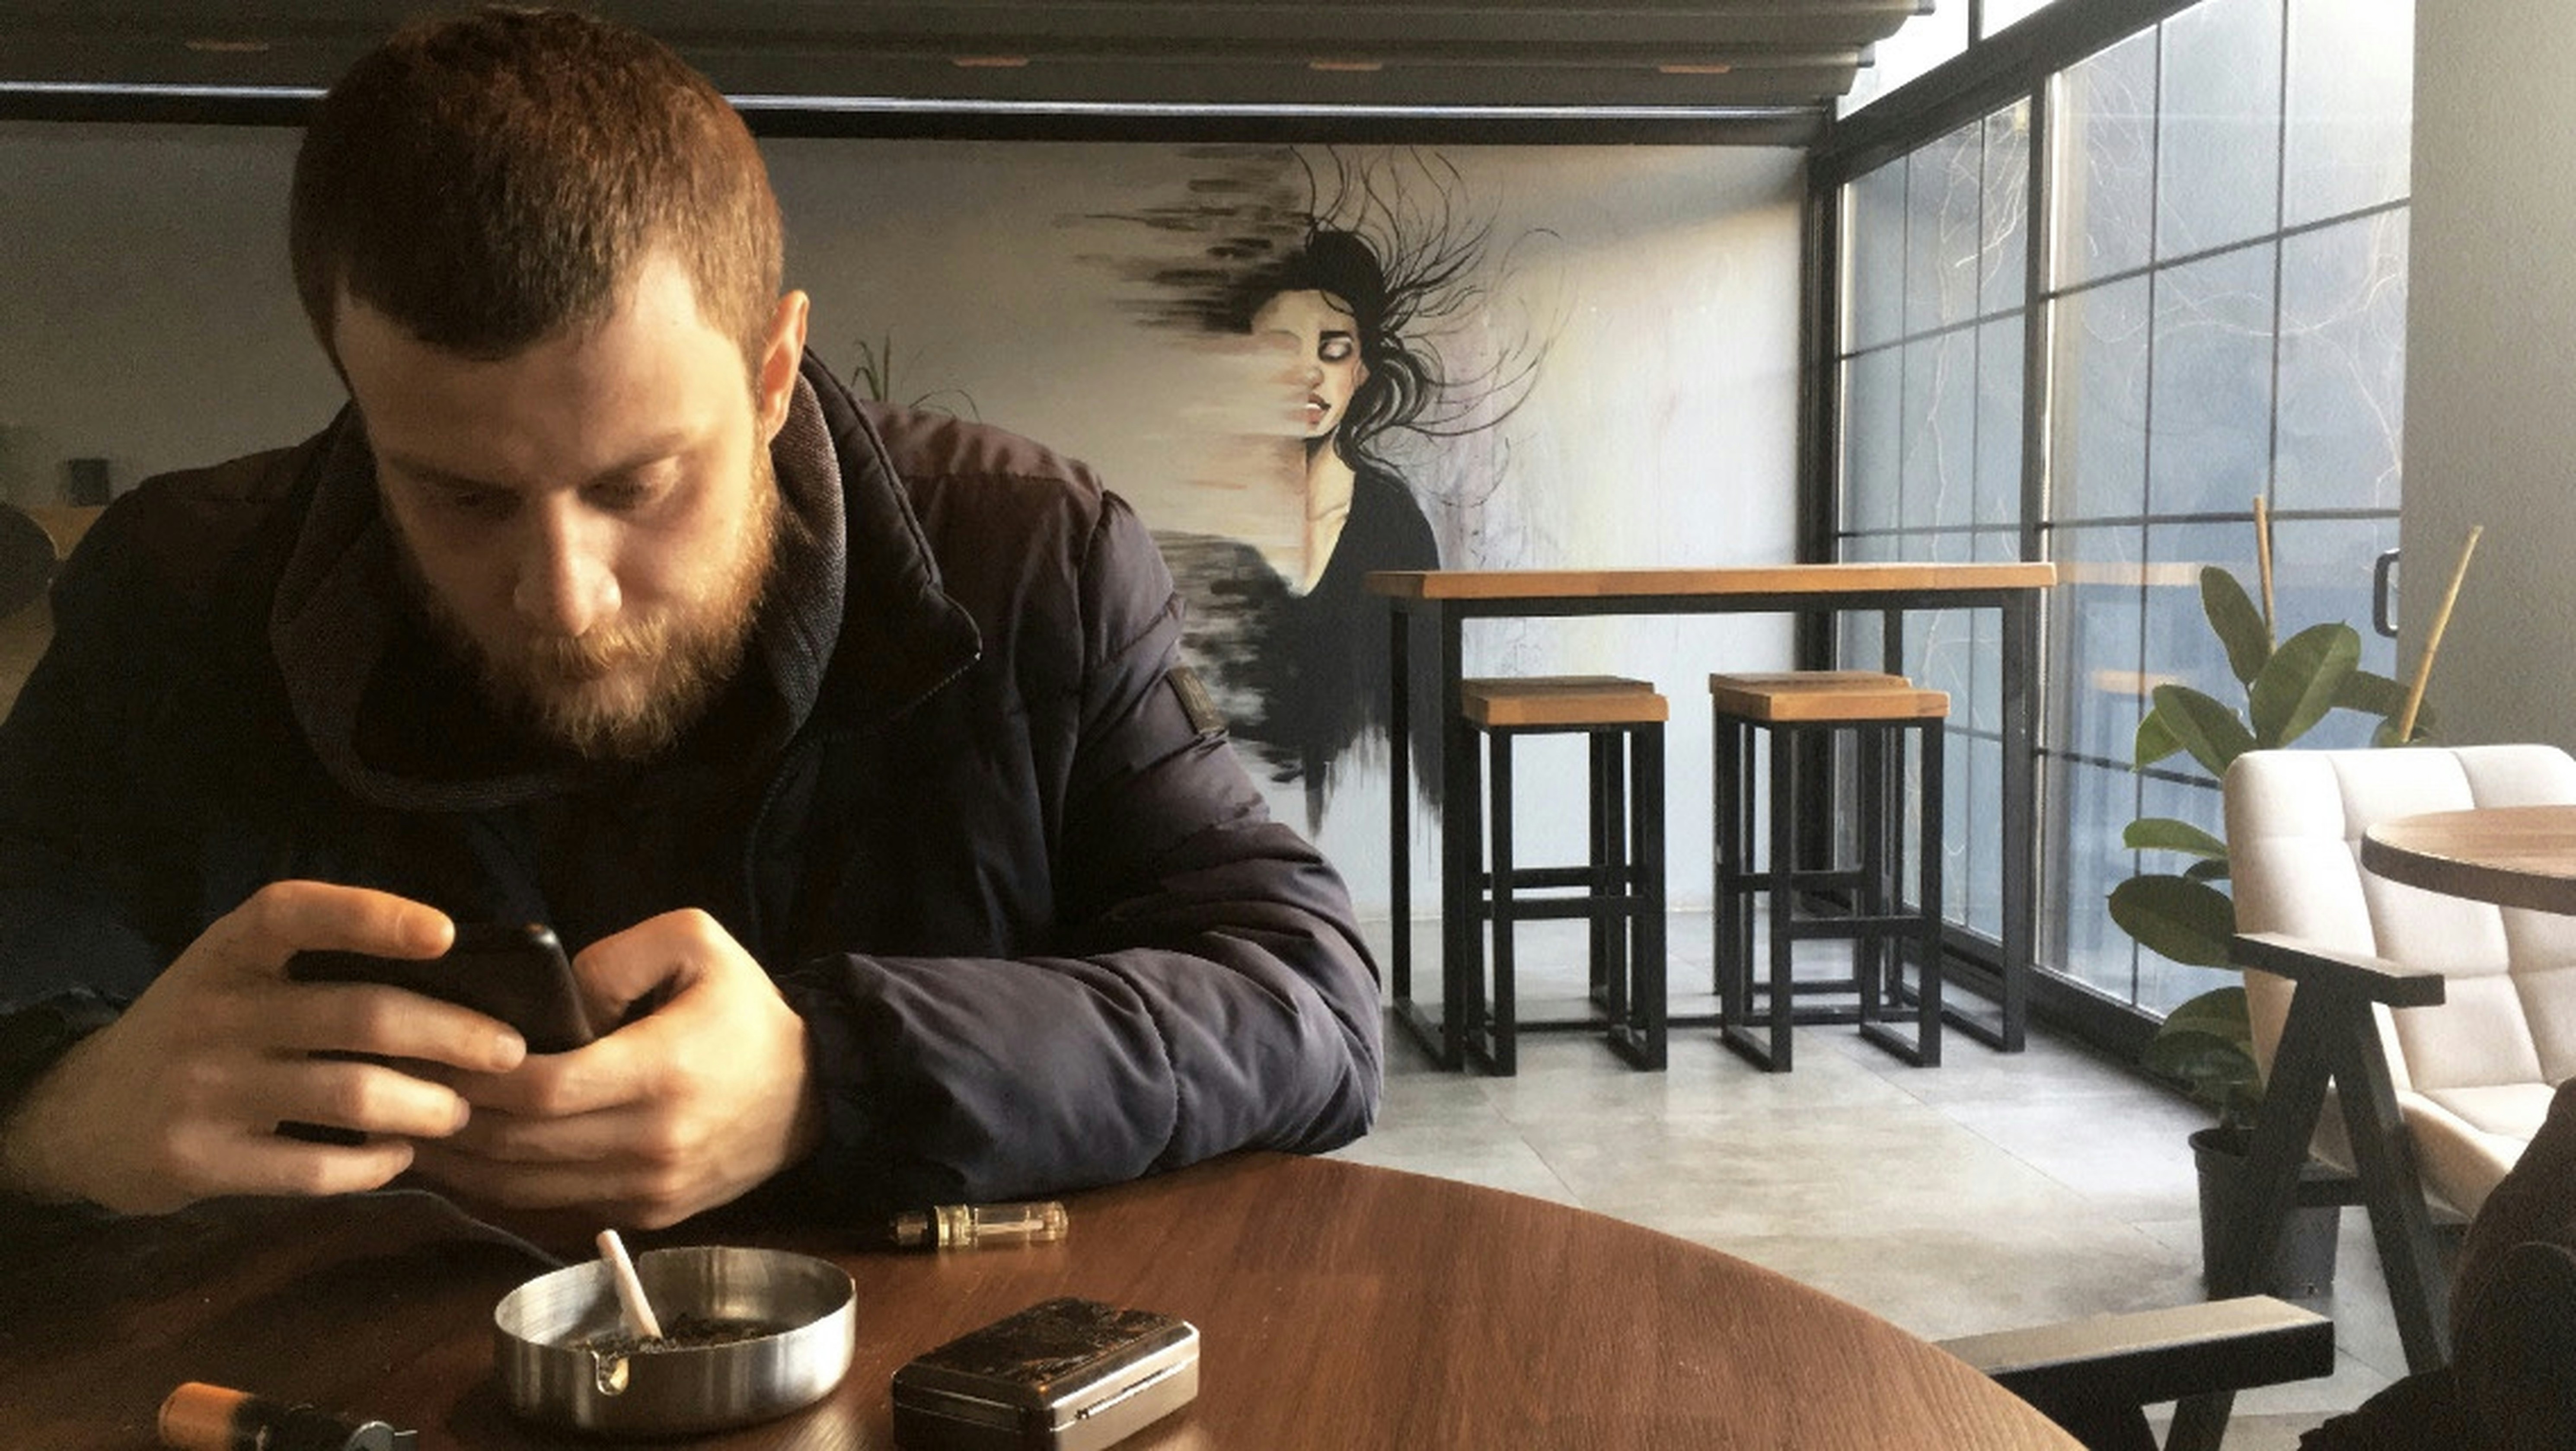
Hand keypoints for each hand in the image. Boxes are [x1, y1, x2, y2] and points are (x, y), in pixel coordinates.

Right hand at [0, 881, 527, 1213]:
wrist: (87, 1115)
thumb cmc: (202, 1033)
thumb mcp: (239, 980)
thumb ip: (321, 972)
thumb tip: (459, 979)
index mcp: (227, 953)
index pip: (296, 911)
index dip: (372, 915)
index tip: (446, 933)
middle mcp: (213, 1012)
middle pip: (359, 1014)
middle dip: (452, 1034)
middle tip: (509, 1051)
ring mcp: (203, 1088)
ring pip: (350, 1093)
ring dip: (428, 1104)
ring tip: (462, 1109)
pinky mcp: (198, 1160)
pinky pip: (314, 1168)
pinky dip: (374, 1163)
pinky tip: (401, 1154)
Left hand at [409, 909, 822, 1230]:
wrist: (815, 1091)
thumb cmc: (747, 1009)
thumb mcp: (698, 942)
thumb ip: (614, 955)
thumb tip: (548, 995)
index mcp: (663, 1070)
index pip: (541, 1088)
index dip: (472, 1074)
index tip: (418, 1047)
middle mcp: (653, 1142)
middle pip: (519, 1144)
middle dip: (444, 1117)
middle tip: (384, 1087)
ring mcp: (650, 1189)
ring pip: (524, 1188)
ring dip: (457, 1162)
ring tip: (402, 1124)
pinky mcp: (649, 1215)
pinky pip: (553, 1207)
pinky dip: (498, 1186)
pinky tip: (460, 1157)